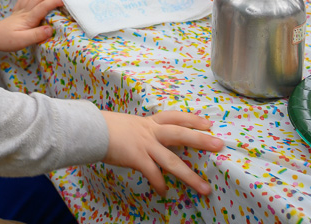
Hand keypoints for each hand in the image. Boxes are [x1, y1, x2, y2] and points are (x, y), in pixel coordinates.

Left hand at [0, 0, 63, 51]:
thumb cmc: (6, 40)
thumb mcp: (22, 41)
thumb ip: (37, 35)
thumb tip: (51, 29)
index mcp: (28, 18)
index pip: (43, 6)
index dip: (54, 2)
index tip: (65, 1)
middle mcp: (24, 11)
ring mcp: (20, 10)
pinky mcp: (17, 11)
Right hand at [101, 111, 223, 195]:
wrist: (90, 129)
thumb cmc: (104, 127)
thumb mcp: (126, 124)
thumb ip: (139, 132)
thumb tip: (145, 140)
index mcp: (148, 123)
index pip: (174, 117)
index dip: (191, 119)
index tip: (207, 123)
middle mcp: (150, 132)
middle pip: (180, 134)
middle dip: (201, 140)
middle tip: (220, 145)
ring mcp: (145, 145)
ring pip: (172, 161)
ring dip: (190, 177)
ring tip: (205, 188)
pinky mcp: (137, 158)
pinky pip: (153, 174)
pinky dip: (160, 185)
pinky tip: (165, 192)